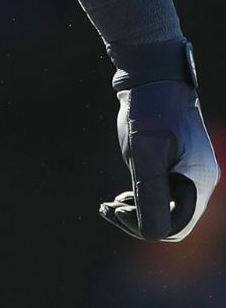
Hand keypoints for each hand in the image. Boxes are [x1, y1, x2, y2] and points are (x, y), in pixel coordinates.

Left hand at [100, 72, 219, 241]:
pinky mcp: (177, 161)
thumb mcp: (144, 153)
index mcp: (198, 180)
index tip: (115, 210)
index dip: (143, 227)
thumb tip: (151, 236)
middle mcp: (199, 179)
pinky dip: (143, 197)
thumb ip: (150, 194)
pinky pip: (164, 192)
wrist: (150, 71)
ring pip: (167, 208)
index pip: (174, 227)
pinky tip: (123, 196)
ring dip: (138, 211)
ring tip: (111, 204)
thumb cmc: (148, 109)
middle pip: (172, 221)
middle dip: (139, 221)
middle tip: (108, 208)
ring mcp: (189, 169)